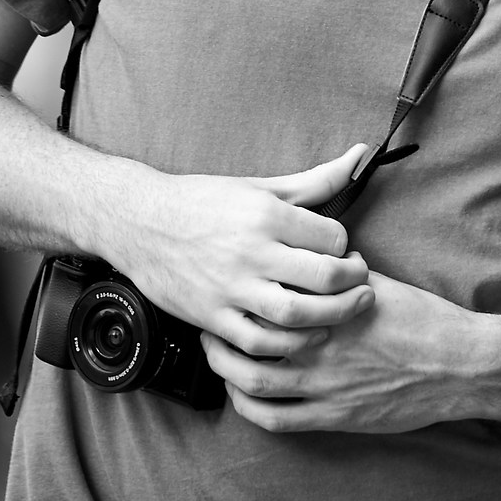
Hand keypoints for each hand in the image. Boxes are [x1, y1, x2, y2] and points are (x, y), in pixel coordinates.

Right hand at [100, 144, 375, 358]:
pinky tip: (304, 337)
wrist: (139, 222)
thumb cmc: (203, 202)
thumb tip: (360, 155)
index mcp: (266, 215)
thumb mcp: (261, 186)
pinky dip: (288, 346)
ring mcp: (229, 287)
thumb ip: (316, 180)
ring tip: (343, 312)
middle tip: (361, 286)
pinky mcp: (211, 316)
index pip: (331, 237)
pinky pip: (258, 343)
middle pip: (323, 277)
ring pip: (295, 314)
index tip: (345, 253)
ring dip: (332, 318)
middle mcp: (250, 251)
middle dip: (354, 284)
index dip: (347, 248)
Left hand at [201, 269, 500, 434]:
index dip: (240, 292)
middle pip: (248, 338)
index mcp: (329, 308)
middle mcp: (320, 346)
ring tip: (218, 356)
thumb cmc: (424, 320)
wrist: (460, 365)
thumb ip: (340, 271)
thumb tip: (317, 249)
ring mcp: (325, 386)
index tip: (227, 283)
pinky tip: (242, 396)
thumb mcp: (379, 282)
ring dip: (226, 370)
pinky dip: (250, 407)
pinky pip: (275, 419)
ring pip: (252, 382)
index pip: (267, 297)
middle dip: (220, 331)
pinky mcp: (333, 417)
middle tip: (209, 320)